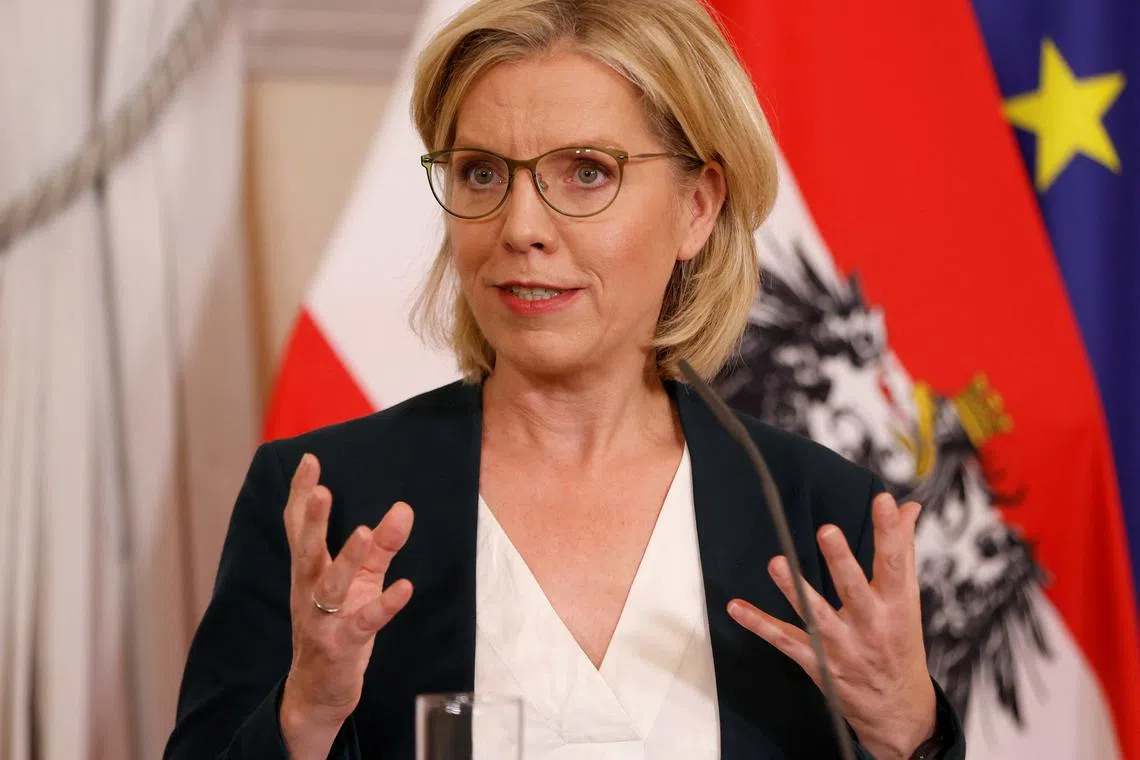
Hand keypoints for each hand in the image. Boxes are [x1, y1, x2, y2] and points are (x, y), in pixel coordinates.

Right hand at [279, 453, 414, 759]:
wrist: (316, 692)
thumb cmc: (337, 626)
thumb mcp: (360, 581)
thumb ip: (381, 546)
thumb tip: (404, 508)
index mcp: (308, 571)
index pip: (298, 527)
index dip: (301, 494)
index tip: (310, 459)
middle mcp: (309, 591)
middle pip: (307, 551)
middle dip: (313, 520)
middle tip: (321, 490)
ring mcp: (323, 619)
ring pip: (331, 586)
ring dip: (348, 559)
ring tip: (364, 532)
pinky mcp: (343, 645)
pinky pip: (365, 623)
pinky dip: (385, 605)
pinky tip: (405, 587)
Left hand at [727, 493, 935, 759]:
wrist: (897, 709)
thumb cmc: (899, 644)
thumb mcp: (907, 599)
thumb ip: (901, 550)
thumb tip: (907, 508)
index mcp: (896, 605)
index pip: (895, 563)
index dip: (891, 532)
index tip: (885, 502)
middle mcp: (870, 625)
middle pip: (854, 590)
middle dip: (841, 562)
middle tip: (827, 531)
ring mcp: (841, 646)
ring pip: (816, 616)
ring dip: (794, 590)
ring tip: (777, 564)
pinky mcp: (817, 662)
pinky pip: (784, 640)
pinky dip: (759, 624)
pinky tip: (737, 608)